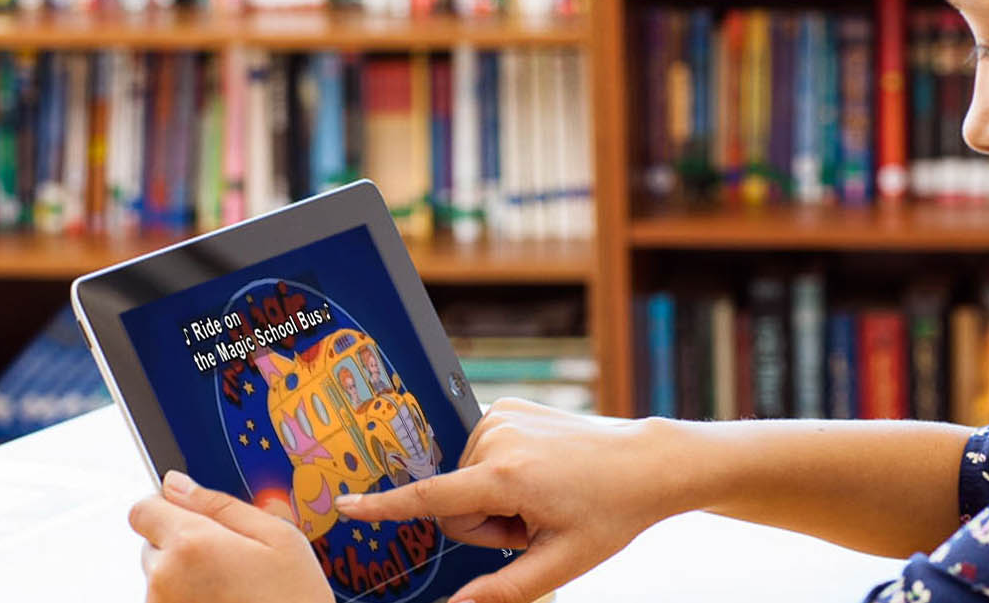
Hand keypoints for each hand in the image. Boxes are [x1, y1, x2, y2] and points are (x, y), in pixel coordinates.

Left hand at [128, 470, 332, 602]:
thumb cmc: (293, 597)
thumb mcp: (277, 536)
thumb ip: (219, 504)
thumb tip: (177, 484)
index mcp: (192, 543)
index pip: (143, 509)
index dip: (168, 508)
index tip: (192, 517)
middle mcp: (165, 576)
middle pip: (152, 542)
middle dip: (183, 543)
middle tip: (227, 558)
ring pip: (160, 573)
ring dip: (184, 573)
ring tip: (228, 586)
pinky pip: (166, 598)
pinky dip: (186, 596)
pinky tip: (221, 601)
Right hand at [334, 398, 684, 602]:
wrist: (647, 462)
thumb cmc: (610, 514)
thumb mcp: (561, 563)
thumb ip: (503, 590)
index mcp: (507, 476)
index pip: (430, 497)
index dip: (383, 506)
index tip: (342, 504)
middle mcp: (497, 436)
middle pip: (454, 502)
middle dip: (485, 524)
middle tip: (534, 522)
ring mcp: (502, 414)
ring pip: (464, 479)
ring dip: (496, 497)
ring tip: (542, 496)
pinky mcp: (507, 405)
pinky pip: (479, 452)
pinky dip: (501, 470)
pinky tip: (538, 473)